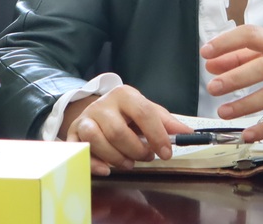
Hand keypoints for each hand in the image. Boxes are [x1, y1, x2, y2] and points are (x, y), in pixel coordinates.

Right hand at [64, 85, 191, 175]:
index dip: (157, 135)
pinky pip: (80, 151)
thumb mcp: (146, 111)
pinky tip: (107, 169)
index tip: (166, 153)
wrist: (96, 109)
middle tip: (146, 157)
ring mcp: (86, 119)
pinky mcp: (73, 133)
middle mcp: (103, 104)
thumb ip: (166, 122)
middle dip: (136, 150)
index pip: (144, 113)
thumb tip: (189, 133)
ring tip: (129, 163)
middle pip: (118, 131)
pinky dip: (94, 163)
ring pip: (97, 140)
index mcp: (125, 94)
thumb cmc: (126, 113)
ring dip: (116, 158)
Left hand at [200, 26, 262, 141]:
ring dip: (246, 104)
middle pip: (262, 67)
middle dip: (235, 77)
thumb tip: (211, 64)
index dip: (228, 42)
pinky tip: (247, 134)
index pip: (252, 35)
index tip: (206, 52)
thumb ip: (242, 55)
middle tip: (212, 87)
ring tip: (223, 111)